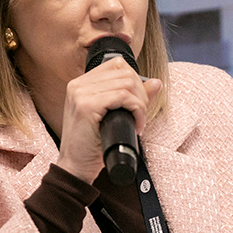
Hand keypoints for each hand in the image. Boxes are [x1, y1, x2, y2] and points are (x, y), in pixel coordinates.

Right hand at [55, 59, 161, 182]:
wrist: (76, 167)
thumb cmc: (93, 145)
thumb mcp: (114, 116)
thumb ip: (133, 97)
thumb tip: (155, 82)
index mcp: (82, 84)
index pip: (118, 64)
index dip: (136, 81)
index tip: (138, 104)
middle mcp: (78, 84)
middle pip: (125, 72)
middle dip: (141, 94)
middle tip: (140, 116)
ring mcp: (80, 93)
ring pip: (127, 83)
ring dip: (141, 104)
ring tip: (138, 122)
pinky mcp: (86, 105)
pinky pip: (123, 96)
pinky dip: (137, 110)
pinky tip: (135, 126)